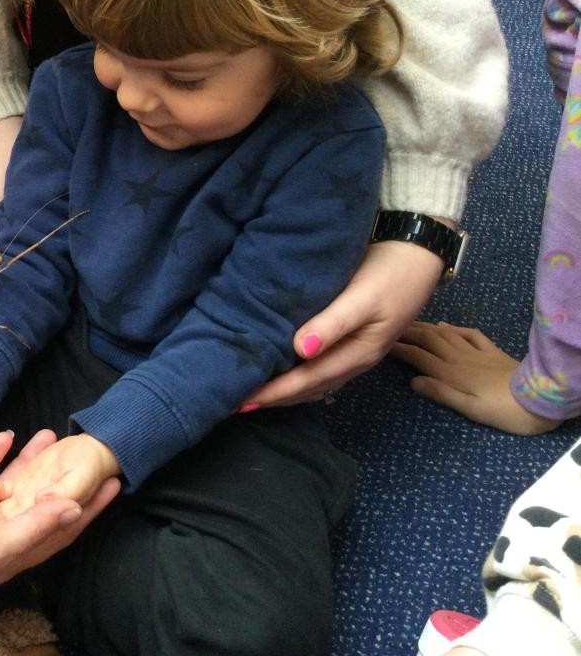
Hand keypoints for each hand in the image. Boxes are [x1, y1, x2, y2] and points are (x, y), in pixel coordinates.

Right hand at [0, 429, 119, 655]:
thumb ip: (31, 529)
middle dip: (61, 476)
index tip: (114, 483)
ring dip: (29, 461)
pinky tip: (5, 434)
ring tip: (47, 432)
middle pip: (38, 502)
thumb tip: (73, 509)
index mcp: (12, 554)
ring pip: (8, 484)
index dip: (89, 508)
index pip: (61, 529)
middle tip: (83, 448)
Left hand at [245, 240, 442, 406]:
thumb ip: (332, 323)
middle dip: (274, 398)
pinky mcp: (352, 338)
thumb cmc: (390, 273)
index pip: (306, 381)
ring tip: (254, 394)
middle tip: (236, 403)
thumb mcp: (363, 297)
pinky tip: (281, 370)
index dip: (274, 393)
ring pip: (314, 381)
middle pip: (308, 388)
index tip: (242, 401)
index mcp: (357, 353)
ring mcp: (355, 351)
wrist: (418, 252)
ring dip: (285, 390)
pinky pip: (319, 368)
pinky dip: (297, 376)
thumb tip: (299, 350)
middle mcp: (355, 359)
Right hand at [391, 321, 556, 434]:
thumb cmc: (504, 411)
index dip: (398, 348)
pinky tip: (446, 326)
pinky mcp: (493, 352)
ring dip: (425, 327)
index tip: (379, 343)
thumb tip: (412, 381)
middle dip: (407, 333)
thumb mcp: (471, 410)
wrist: (541, 399)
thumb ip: (441, 393)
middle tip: (389, 327)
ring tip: (409, 324)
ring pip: (445, 334)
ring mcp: (477, 353)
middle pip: (429, 340)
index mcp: (451, 373)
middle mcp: (460, 358)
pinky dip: (454, 328)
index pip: (418, 356)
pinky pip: (470, 334)